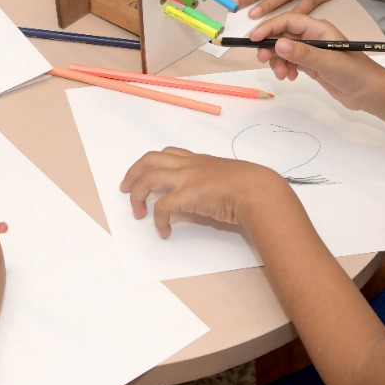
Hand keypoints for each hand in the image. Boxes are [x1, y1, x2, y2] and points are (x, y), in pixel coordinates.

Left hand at [121, 147, 290, 237]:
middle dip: (133, 173)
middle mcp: (189, 164)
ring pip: (149, 178)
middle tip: (125, 189)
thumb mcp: (224, 180)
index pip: (168, 153)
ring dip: (137, 195)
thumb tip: (194, 204)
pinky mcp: (188, 194)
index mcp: (198, 160)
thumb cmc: (250, 188)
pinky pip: (163, 207)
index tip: (144, 174)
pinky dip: (159, 220)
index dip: (151, 163)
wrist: (259, 190)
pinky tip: (164, 231)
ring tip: (137, 212)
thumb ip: (206, 186)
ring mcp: (187, 177)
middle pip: (149, 159)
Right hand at [248, 13, 384, 111]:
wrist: (370, 93)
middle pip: (282, 35)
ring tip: (283, 76)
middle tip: (263, 60)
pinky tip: (290, 77)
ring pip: (284, 50)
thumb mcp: (328, 62)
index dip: (269, 27)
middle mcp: (313, 37)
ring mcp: (311, 51)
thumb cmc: (354, 73)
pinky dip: (285, 68)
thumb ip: (303, 53)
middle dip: (270, 47)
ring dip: (278, 61)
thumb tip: (277, 44)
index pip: (288, 21)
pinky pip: (290, 61)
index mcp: (318, 28)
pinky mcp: (311, 64)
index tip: (253, 39)